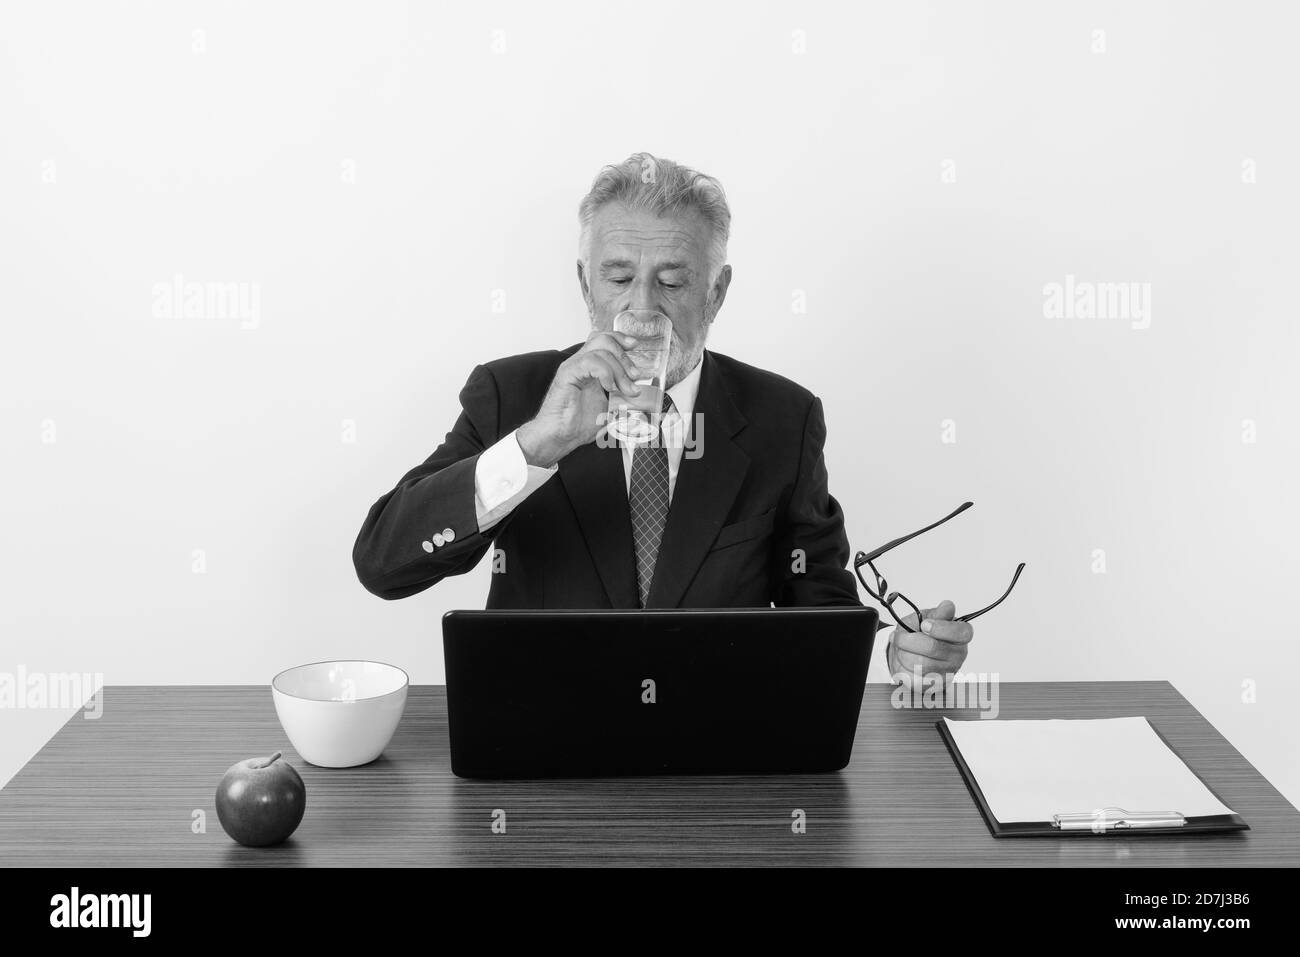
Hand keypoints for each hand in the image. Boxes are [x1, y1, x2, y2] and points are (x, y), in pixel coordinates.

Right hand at [516, 330, 641, 467]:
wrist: (559, 437)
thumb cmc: (577, 424)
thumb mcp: (609, 407)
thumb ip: (622, 397)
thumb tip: (640, 396)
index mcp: (590, 367)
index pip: (604, 339)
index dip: (620, 338)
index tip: (635, 346)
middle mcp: (581, 363)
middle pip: (604, 340)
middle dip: (625, 357)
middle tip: (635, 377)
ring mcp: (573, 367)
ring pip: (600, 350)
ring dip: (619, 369)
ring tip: (626, 389)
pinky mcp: (567, 374)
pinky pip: (589, 362)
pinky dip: (605, 372)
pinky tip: (609, 387)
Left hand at [886, 599, 973, 685]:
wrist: (909, 651)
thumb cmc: (920, 632)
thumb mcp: (925, 616)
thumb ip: (936, 614)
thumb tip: (947, 607)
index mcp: (961, 634)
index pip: (961, 632)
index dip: (940, 628)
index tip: (924, 624)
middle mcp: (958, 654)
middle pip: (933, 648)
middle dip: (908, 640)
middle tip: (899, 636)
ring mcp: (947, 671)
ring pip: (919, 663)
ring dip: (903, 653)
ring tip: (901, 648)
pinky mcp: (933, 684)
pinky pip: (913, 676)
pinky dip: (902, 666)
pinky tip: (904, 659)